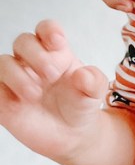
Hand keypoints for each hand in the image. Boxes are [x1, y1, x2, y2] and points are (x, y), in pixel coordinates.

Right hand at [0, 20, 108, 164]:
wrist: (70, 134)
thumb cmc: (80, 105)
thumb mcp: (94, 94)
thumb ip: (93, 81)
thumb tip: (83, 74)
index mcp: (56, 52)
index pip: (46, 30)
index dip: (49, 30)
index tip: (58, 42)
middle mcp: (32, 61)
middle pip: (23, 41)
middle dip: (36, 54)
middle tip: (52, 75)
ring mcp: (16, 78)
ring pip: (4, 63)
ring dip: (18, 76)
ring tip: (35, 94)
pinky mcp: (3, 98)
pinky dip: (3, 92)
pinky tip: (18, 103)